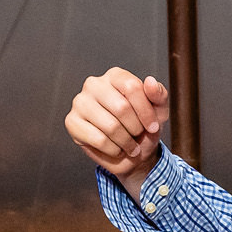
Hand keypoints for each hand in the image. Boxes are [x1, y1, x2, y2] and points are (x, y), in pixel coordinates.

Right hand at [65, 67, 168, 187]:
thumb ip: (159, 95)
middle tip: (138, 136)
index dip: (146, 112)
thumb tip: (150, 81)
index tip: (152, 126)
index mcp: (115, 76)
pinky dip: (114, 150)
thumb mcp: (158, 112)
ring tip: (129, 144)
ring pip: (111, 126)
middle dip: (136, 128)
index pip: (132, 87)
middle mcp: (94, 84)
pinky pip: (99, 140)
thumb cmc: (143, 128)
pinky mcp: (72, 122)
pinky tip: (116, 148)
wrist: (132, 155)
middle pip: (121, 107)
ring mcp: (80, 102)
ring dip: (126, 142)